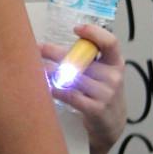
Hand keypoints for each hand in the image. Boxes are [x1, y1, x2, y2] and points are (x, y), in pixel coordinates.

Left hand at [39, 22, 125, 153]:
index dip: (94, 33)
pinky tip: (45, 86)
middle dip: (55, 53)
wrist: (111, 124)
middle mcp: (113, 77)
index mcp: (116, 63)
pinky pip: (69, 95)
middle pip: (81, 59)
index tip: (76, 29)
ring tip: (36, 68)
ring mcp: (105, 94)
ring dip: (51, 72)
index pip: (111, 42)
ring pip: (72, 77)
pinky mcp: (95, 109)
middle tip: (37, 48)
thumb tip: (53, 47)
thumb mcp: (103, 74)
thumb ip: (87, 61)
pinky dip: (55, 89)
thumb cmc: (101, 93)